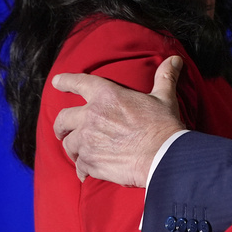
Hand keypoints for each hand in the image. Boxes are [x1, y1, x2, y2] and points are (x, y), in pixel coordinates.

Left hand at [52, 55, 185, 186]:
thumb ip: (164, 77)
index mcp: (107, 95)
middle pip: (62, 118)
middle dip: (60, 125)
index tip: (56, 82)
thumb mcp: (164, 98)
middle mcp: (92, 115)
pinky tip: (86, 172)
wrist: (163, 157)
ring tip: (80, 154)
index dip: (66, 81)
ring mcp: (88, 139)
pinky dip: (82, 168)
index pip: (79, 82)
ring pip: (68, 144)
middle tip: (62, 131)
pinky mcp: (89, 161)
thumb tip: (175, 60)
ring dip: (73, 149)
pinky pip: (78, 165)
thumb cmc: (164, 126)